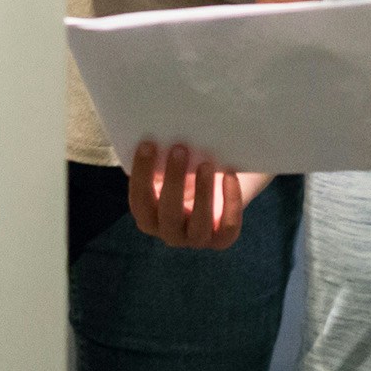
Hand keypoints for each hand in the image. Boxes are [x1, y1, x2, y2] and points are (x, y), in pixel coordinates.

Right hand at [128, 142, 263, 249]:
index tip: (148, 144)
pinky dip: (231, 202)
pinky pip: (227, 227)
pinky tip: (230, 177)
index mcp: (148, 216)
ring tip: (206, 164)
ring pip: (199, 224)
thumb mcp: (170, 168)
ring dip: (202, 192)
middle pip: (168, 213)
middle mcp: (169, 233)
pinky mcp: (221, 240)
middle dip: (173, 180)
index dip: (142, 173)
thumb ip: (159, 158)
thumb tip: (154, 129)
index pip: (139, 200)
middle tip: (180, 149)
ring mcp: (195, 239)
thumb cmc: (186, 172)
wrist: (218, 186)